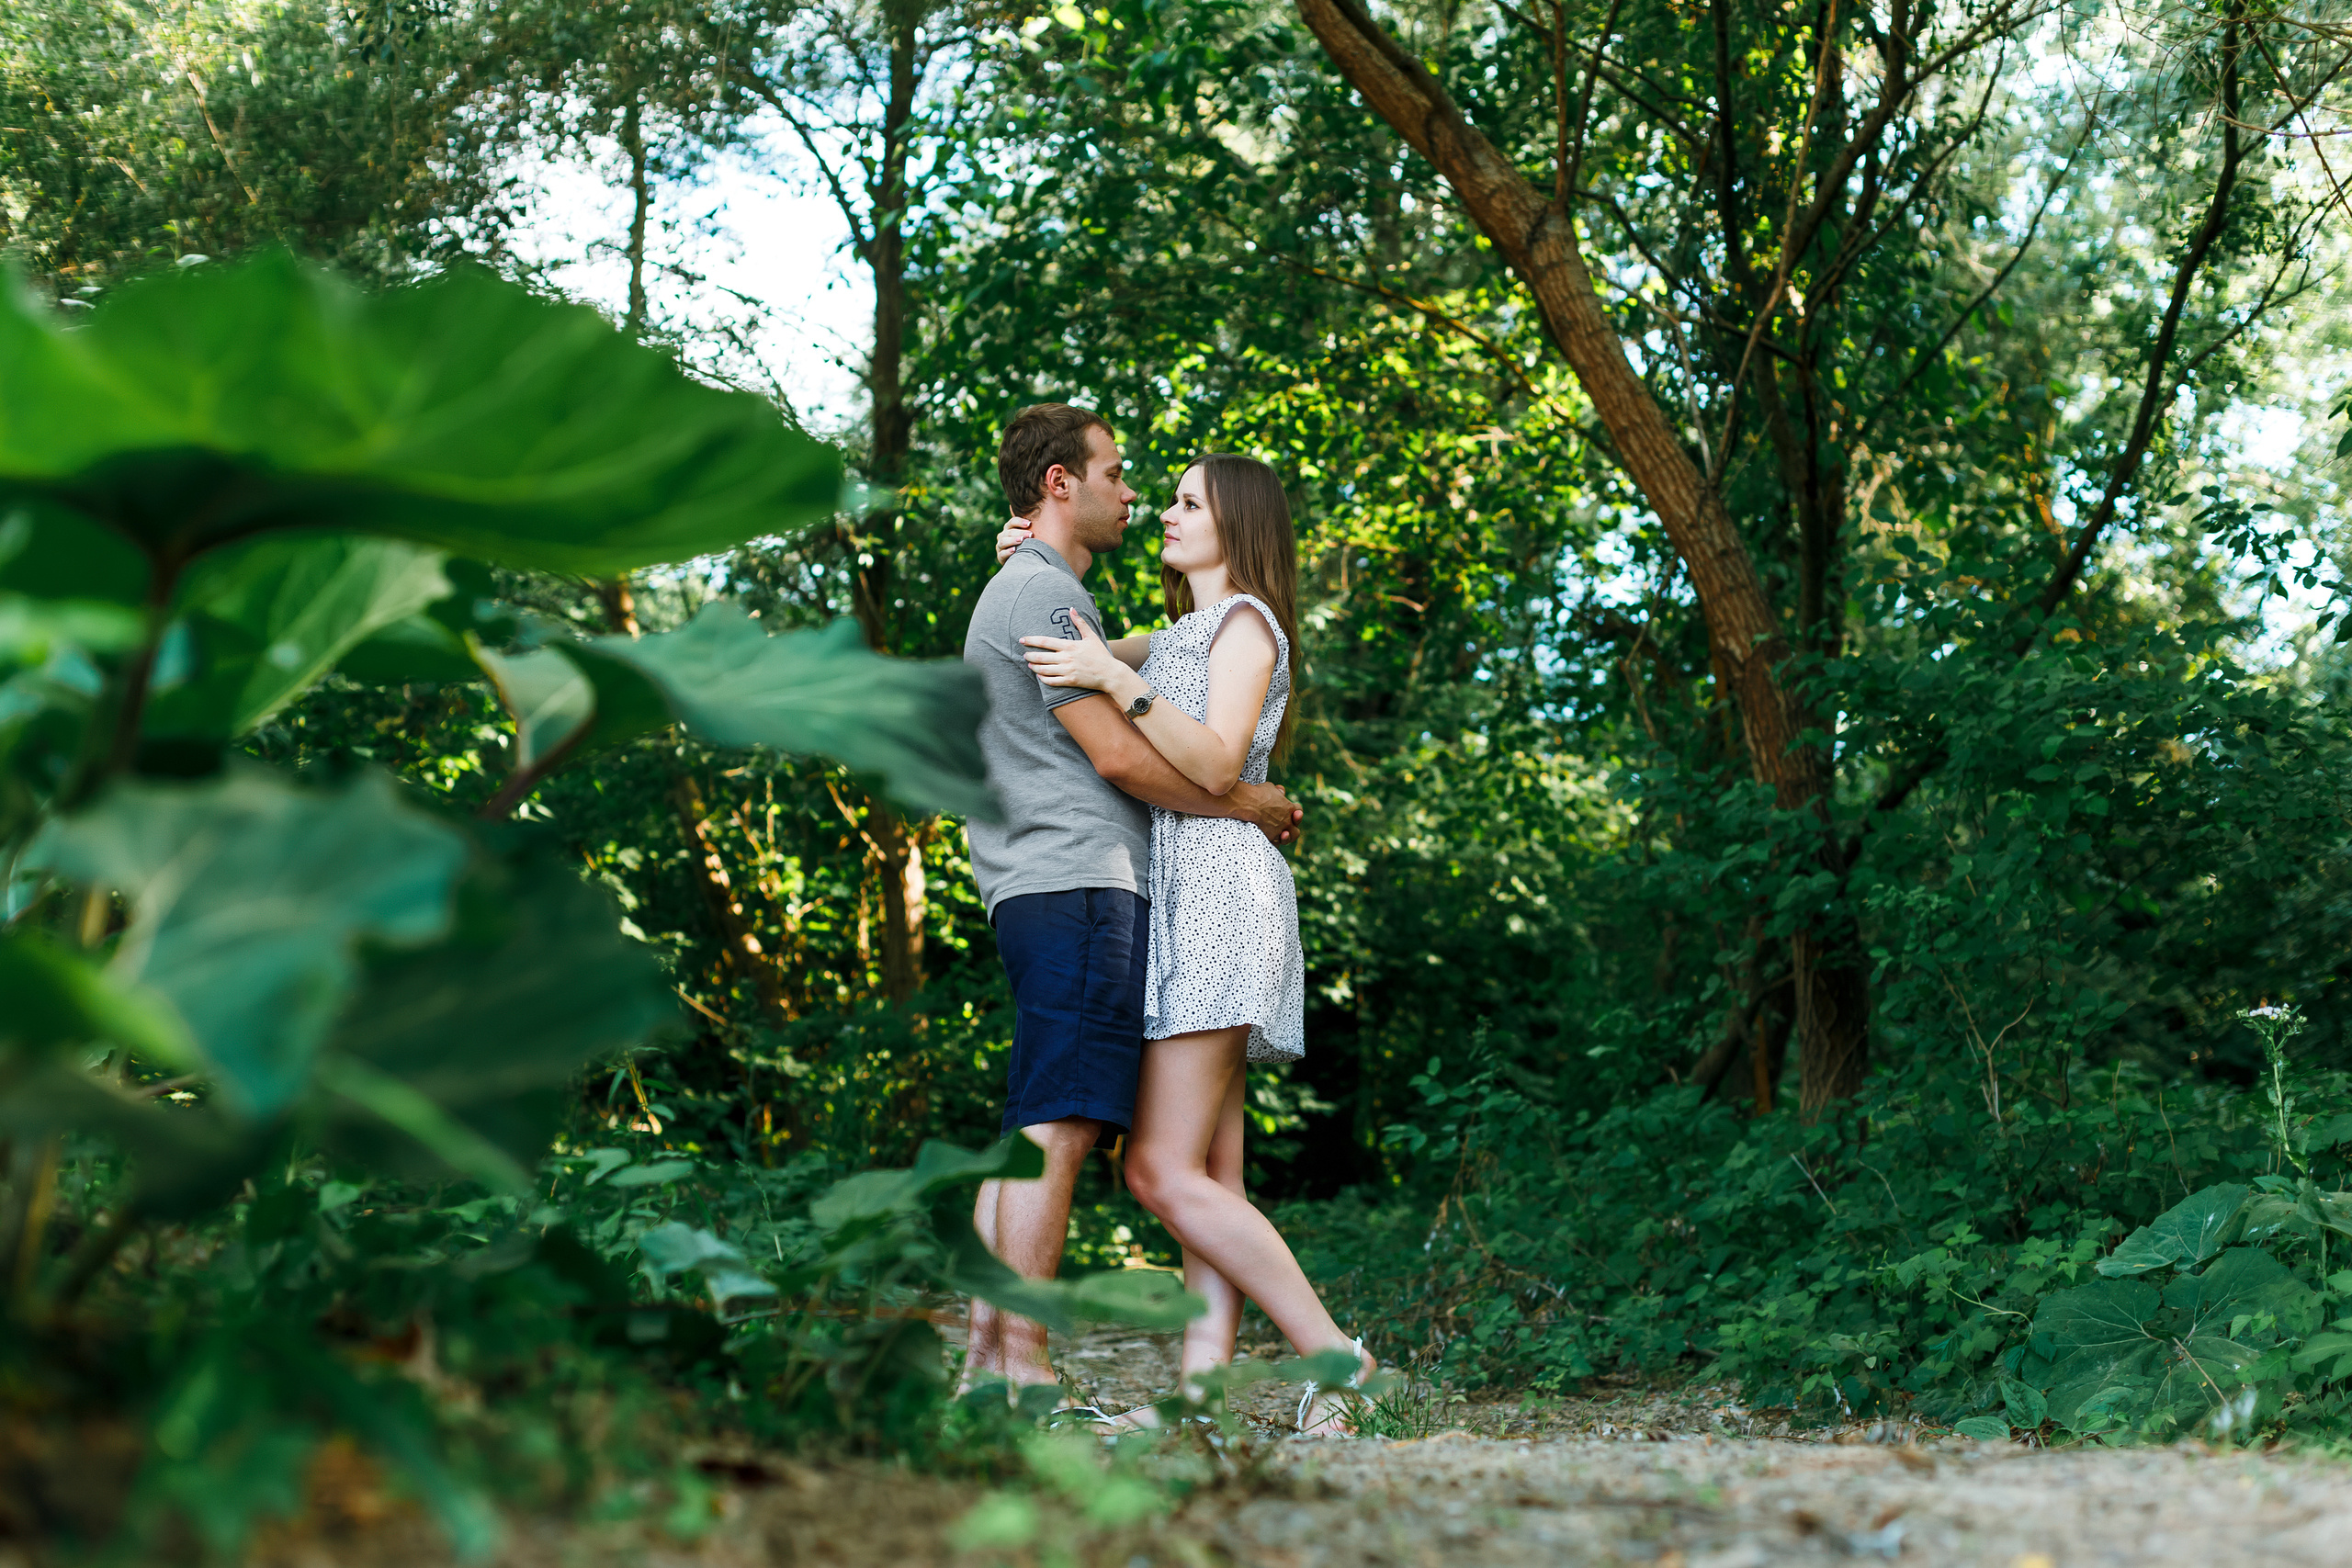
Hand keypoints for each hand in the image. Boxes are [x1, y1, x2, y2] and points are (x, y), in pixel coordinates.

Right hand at [994, 517, 1032, 565]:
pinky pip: (1002, 554)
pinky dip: (1008, 552)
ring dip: (1013, 540)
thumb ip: (1032, 529)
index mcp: (1009, 528)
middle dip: (1020, 532)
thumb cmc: (1027, 545)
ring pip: (1004, 541)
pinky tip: (1014, 550)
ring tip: (1022, 540)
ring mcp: (1000, 546)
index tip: (1029, 524)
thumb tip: (1046, 519)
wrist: (1021, 561)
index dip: (1020, 522)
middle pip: (1009, 532)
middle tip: (1030, 534)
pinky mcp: (1000, 557)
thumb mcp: (1028, 536)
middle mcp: (1003, 536)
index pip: (1012, 522)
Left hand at [1021, 615, 1135, 697]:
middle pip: (1040, 657)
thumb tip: (1072, 609)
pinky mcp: (1070, 681)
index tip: (1022, 640)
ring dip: (1034, 667)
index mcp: (1069, 645)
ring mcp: (1067, 670)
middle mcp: (1066, 658)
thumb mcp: (1091, 636)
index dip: (1031, 640)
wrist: (1110, 673)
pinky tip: (1040, 676)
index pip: (1045, 641)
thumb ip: (1080, 623)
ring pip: (1043, 670)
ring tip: (1030, 665)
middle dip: (1029, 656)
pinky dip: (1043, 679)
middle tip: (1024, 655)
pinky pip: (1051, 681)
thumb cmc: (1101, 654)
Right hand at [1228, 780, 1303, 846]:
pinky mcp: (1270, 837)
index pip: (1299, 810)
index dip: (1294, 809)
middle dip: (1292, 827)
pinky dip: (1273, 841)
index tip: (1287, 808)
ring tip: (1281, 833)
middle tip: (1286, 824)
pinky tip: (1270, 838)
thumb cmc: (1257, 793)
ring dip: (1286, 837)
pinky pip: (1275, 843)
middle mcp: (1287, 821)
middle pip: (1296, 829)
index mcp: (1290, 808)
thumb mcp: (1270, 788)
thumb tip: (1281, 790)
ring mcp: (1279, 831)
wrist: (1247, 803)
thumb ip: (1277, 791)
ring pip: (1288, 838)